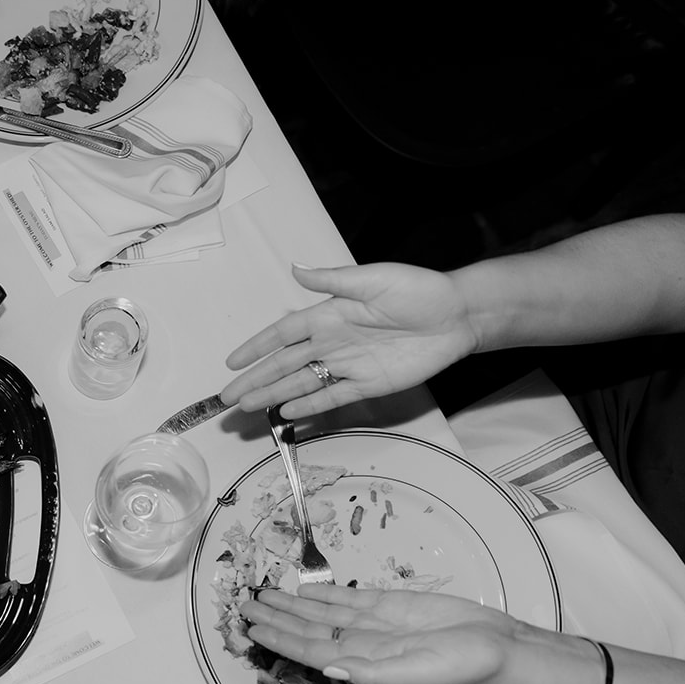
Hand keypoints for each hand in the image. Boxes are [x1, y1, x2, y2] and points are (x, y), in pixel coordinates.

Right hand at [219, 262, 479, 418]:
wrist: (458, 315)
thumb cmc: (418, 290)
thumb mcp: (373, 278)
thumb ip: (333, 280)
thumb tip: (295, 269)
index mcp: (329, 314)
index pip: (283, 334)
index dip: (256, 347)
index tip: (231, 362)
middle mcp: (332, 342)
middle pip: (284, 365)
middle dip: (255, 380)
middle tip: (227, 398)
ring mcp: (349, 365)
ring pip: (302, 384)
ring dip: (274, 396)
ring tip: (247, 408)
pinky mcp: (369, 384)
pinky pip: (333, 397)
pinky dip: (310, 406)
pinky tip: (288, 415)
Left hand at [238, 583, 517, 683]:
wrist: (498, 647)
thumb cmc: (462, 666)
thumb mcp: (417, 672)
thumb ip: (371, 672)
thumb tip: (328, 668)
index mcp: (363, 663)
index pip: (310, 649)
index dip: (280, 639)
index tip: (252, 630)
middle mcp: (362, 644)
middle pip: (308, 628)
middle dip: (275, 617)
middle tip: (243, 605)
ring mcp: (374, 624)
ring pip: (323, 612)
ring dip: (293, 604)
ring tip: (264, 595)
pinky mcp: (391, 606)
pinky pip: (350, 599)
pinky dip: (326, 594)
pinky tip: (304, 590)